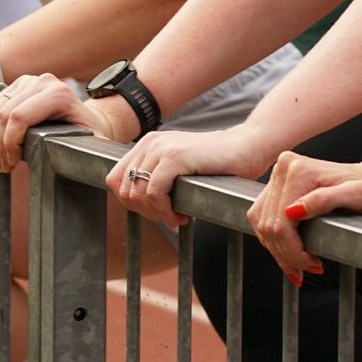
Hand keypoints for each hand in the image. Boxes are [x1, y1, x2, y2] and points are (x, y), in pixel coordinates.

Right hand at [0, 72, 112, 171]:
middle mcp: (42, 81)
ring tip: (2, 159)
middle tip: (5, 165)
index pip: (19, 117)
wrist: (85, 117)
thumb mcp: (94, 142)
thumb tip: (98, 169)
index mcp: (58, 93)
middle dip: (0, 145)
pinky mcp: (18, 84)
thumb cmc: (89, 133)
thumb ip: (94, 151)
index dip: (10, 143)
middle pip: (4, 115)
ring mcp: (28, 80)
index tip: (13, 162)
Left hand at [109, 120, 272, 230]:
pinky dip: (164, 212)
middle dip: (144, 212)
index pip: (116, 180)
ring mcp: (161, 148)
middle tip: (168, 218)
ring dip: (155, 215)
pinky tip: (181, 216)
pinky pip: (154, 194)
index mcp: (147, 144)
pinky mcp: (175, 157)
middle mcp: (150, 143)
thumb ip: (156, 178)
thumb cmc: (216, 165)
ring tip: (176, 217)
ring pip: (137, 194)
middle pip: (124, 190)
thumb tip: (134, 204)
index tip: (156, 212)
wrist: (246, 149)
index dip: (132, 203)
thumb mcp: (177, 169)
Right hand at [249, 149, 361, 284]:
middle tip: (308, 268)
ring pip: (261, 223)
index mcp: (299, 170)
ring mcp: (277, 174)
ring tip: (299, 263)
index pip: (280, 224)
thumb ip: (324, 200)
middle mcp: (283, 167)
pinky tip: (289, 249)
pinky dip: (272, 238)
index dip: (293, 252)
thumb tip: (292, 212)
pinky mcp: (275, 184)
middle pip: (269, 226)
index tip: (313, 263)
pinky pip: (261, 217)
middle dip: (286, 254)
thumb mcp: (356, 196)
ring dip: (277, 249)